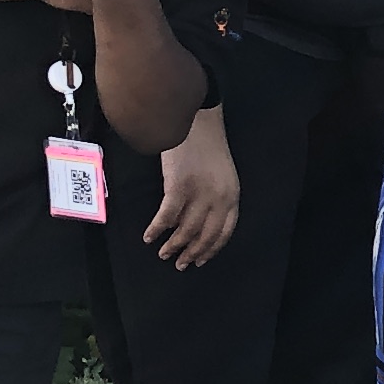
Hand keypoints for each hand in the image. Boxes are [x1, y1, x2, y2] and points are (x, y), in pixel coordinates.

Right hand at [143, 102, 238, 268]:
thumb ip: (217, 196)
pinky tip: (150, 236)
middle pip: (205, 235)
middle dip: (192, 253)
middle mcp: (219, 198)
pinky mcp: (179, 186)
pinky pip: (167, 216)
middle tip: (180, 264)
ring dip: (174, 245)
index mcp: (233, 195)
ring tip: (164, 254)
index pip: (225, 231)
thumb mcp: (222, 173)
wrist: (196, 119)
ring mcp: (200, 193)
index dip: (211, 249)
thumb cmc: (207, 144)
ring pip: (186, 230)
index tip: (201, 260)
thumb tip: (200, 221)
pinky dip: (157, 229)